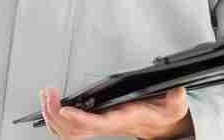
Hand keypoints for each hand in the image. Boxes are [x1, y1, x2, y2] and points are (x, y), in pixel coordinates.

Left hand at [40, 87, 192, 138]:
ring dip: (52, 115)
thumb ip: (175, 100)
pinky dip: (55, 117)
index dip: (79, 118)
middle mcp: (107, 126)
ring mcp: (98, 127)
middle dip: (56, 114)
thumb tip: (178, 92)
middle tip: (48, 94)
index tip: (65, 109)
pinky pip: (68, 129)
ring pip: (68, 132)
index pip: (97, 123)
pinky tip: (51, 104)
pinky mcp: (93, 124)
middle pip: (75, 130)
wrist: (159, 124)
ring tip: (45, 96)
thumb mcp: (173, 106)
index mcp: (122, 120)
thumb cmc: (160, 113)